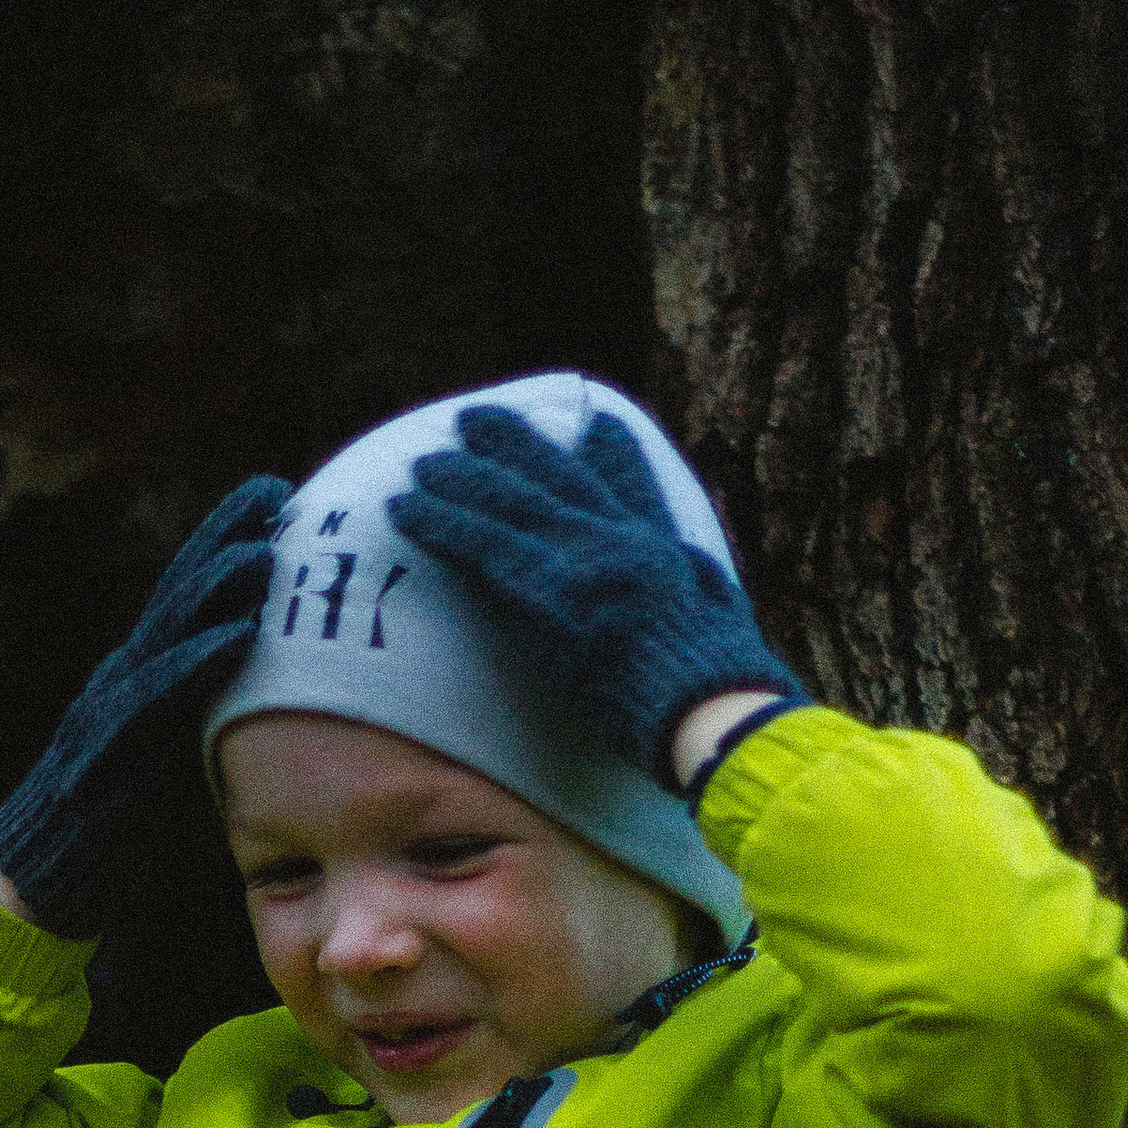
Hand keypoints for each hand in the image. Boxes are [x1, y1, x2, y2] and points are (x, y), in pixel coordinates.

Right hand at [0, 476, 288, 933]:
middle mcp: (126, 676)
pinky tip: (237, 635)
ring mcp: (112, 707)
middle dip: (223, 537)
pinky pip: (157, 697)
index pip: (190, 594)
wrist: (45, 878)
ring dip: (215, 587)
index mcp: (146, 674)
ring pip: (166, 632)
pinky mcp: (108, 748)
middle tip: (273, 492)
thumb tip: (301, 708)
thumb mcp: (187, 757)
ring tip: (262, 548)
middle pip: (178, 591)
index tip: (278, 497)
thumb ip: (224, 722)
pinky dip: (196, 661)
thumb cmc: (126, 825)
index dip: (227, 540)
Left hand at [387, 407, 803, 785]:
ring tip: (424, 462)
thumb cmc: (718, 689)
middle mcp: (623, 539)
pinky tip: (405, 506)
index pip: (635, 489)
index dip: (614, 453)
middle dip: (517, 445)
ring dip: (462, 478)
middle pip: (561, 477)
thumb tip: (700, 587)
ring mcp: (585, 556)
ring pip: (511, 501)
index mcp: (667, 549)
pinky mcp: (548, 588)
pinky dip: (440, 521)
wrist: (707, 707)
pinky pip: (480, 542)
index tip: (597, 422)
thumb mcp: (722, 622)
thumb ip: (698, 592)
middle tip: (478, 420)